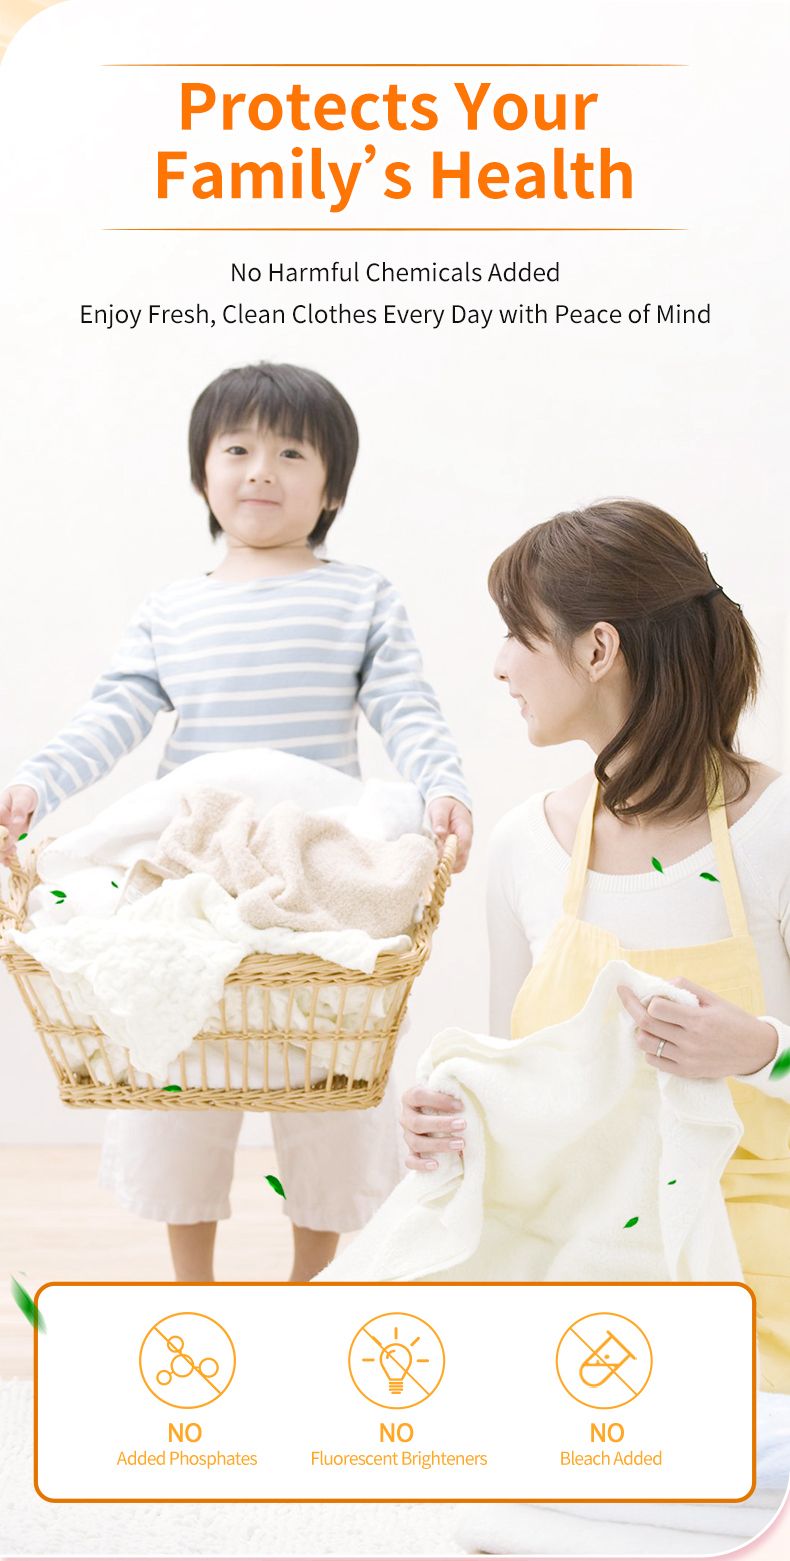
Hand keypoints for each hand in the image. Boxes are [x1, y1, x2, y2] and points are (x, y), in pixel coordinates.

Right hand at [0, 786, 36, 865]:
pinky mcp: (8, 837)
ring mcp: (2, 831)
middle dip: (0, 846)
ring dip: (2, 853)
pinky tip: (8, 862)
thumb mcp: (24, 798)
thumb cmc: (24, 794)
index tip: (5, 838)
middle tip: (10, 849)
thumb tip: (16, 821)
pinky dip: (5, 857)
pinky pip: (4, 849)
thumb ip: (20, 809)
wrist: (29, 798)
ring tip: (11, 856)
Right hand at [400, 1084, 465, 1171]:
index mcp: (410, 1098)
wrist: (436, 1115)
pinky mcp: (411, 1152)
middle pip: (417, 1122)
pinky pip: (410, 1161)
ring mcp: (407, 1136)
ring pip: (416, 1143)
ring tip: (460, 1145)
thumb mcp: (445, 1093)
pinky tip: (436, 1165)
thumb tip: (469, 1100)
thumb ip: (452, 1092)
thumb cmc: (444, 1101)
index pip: (418, 1096)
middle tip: (463, 1125)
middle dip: (441, 1124)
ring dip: (439, 1144)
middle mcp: (406, 1117)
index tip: (460, 1105)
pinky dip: (421, 1164)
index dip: (438, 1100)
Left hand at [427, 797, 472, 871]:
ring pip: (459, 864)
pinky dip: (444, 865)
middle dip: (449, 865)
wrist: (449, 803)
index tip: (439, 857)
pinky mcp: (455, 851)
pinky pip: (453, 863)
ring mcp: (461, 847)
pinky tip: (434, 863)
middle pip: (463, 860)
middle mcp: (466, 840)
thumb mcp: (440, 808)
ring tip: (432, 865)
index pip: (464, 845)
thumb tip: (440, 833)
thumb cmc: (445, 805)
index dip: (453, 853)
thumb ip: (440, 820)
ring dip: (446, 867)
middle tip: (433, 864)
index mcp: (465, 828)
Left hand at [617, 978, 778, 1078]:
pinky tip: (657, 1039)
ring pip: (645, 1044)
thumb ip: (685, 988)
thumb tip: (659, 986)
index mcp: (698, 1020)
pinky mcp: (686, 1072)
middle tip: (626, 997)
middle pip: (646, 1025)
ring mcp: (687, 1059)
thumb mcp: (714, 998)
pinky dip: (649, 1048)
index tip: (643, 992)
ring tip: (648, 1022)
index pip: (656, 1008)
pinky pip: (654, 1061)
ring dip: (641, 1029)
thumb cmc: (735, 1021)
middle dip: (631, 1007)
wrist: (755, 1051)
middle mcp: (690, 1041)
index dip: (647, 998)